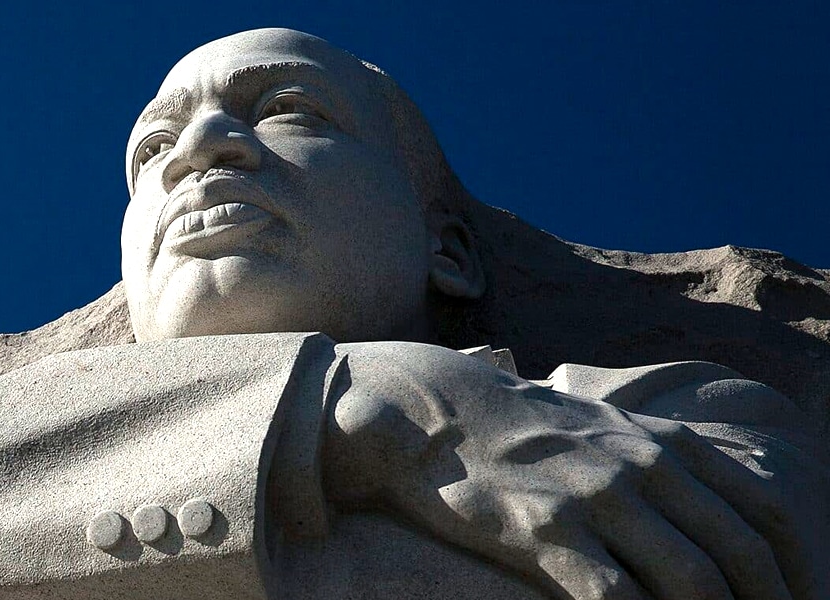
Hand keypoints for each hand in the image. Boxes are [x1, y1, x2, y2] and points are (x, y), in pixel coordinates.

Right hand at [321, 342, 792, 599]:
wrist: (439, 409)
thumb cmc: (524, 426)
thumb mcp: (608, 424)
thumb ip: (663, 458)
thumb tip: (715, 503)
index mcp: (667, 443)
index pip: (763, 514)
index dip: (794, 572)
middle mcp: (645, 467)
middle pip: (739, 557)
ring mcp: (597, 499)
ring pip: (692, 583)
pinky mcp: (547, 531)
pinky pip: (616, 599)